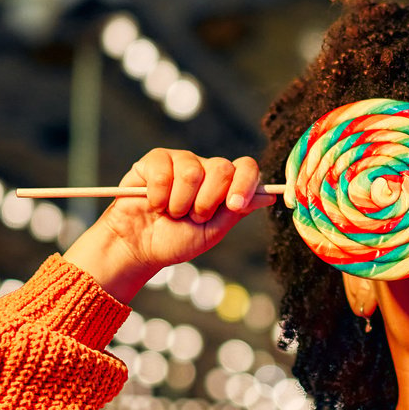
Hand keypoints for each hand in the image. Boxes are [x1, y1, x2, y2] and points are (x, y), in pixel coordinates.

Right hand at [65, 150, 274, 301]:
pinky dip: (158, 196)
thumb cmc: (176, 241)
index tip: (234, 205)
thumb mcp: (212, 231)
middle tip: (193, 217)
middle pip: (222, 167)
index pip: (246, 168)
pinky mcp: (154, 161)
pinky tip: (153, 205)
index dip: (245, 183)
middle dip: (208, 200)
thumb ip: (237, 211)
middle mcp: (205, 169)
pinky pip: (163, 171)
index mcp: (223, 185)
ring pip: (192, 170)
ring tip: (171, 213)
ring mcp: (179, 162)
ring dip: (181, 202)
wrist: (139, 248)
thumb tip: (269, 196)